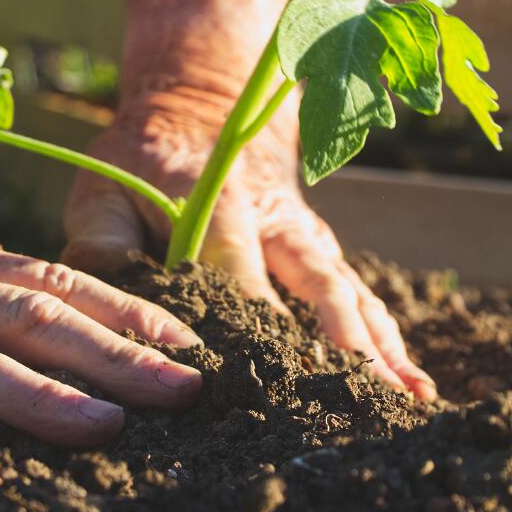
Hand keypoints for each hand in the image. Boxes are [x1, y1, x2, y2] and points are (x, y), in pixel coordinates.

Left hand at [63, 93, 436, 400]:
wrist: (205, 112)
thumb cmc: (145, 162)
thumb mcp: (104, 188)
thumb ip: (101, 244)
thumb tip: (111, 307)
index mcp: (221, 205)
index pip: (240, 271)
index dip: (255, 322)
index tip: (271, 380)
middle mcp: (278, 222)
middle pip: (319, 286)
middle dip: (344, 344)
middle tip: (367, 399)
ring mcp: (307, 237)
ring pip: (352, 294)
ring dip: (381, 346)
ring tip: (410, 399)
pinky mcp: (321, 251)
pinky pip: (360, 296)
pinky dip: (386, 339)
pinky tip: (410, 383)